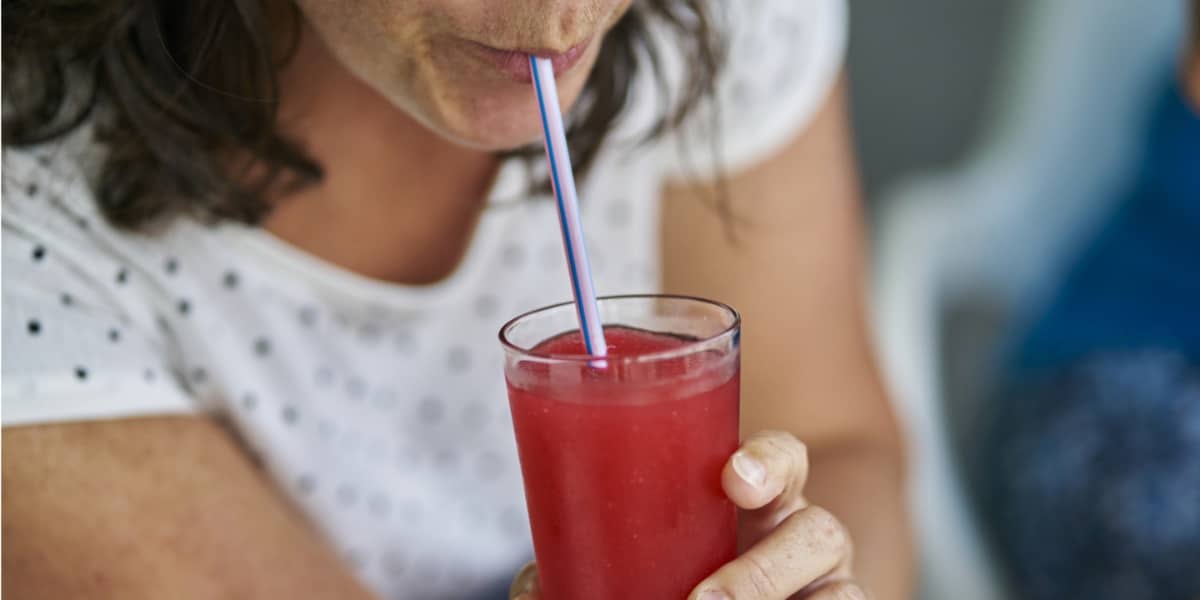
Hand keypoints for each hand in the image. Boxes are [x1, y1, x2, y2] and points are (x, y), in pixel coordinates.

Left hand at [509, 431, 862, 598]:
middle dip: (761, 573)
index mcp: (757, 496)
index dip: (768, 461)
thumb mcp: (640, 547)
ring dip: (768, 599)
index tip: (731, 478)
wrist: (712, 586)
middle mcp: (799, 535)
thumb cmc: (667, 564)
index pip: (783, 458)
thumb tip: (535, 587)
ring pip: (841, 594)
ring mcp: (824, 584)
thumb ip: (590, 557)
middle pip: (820, 530)